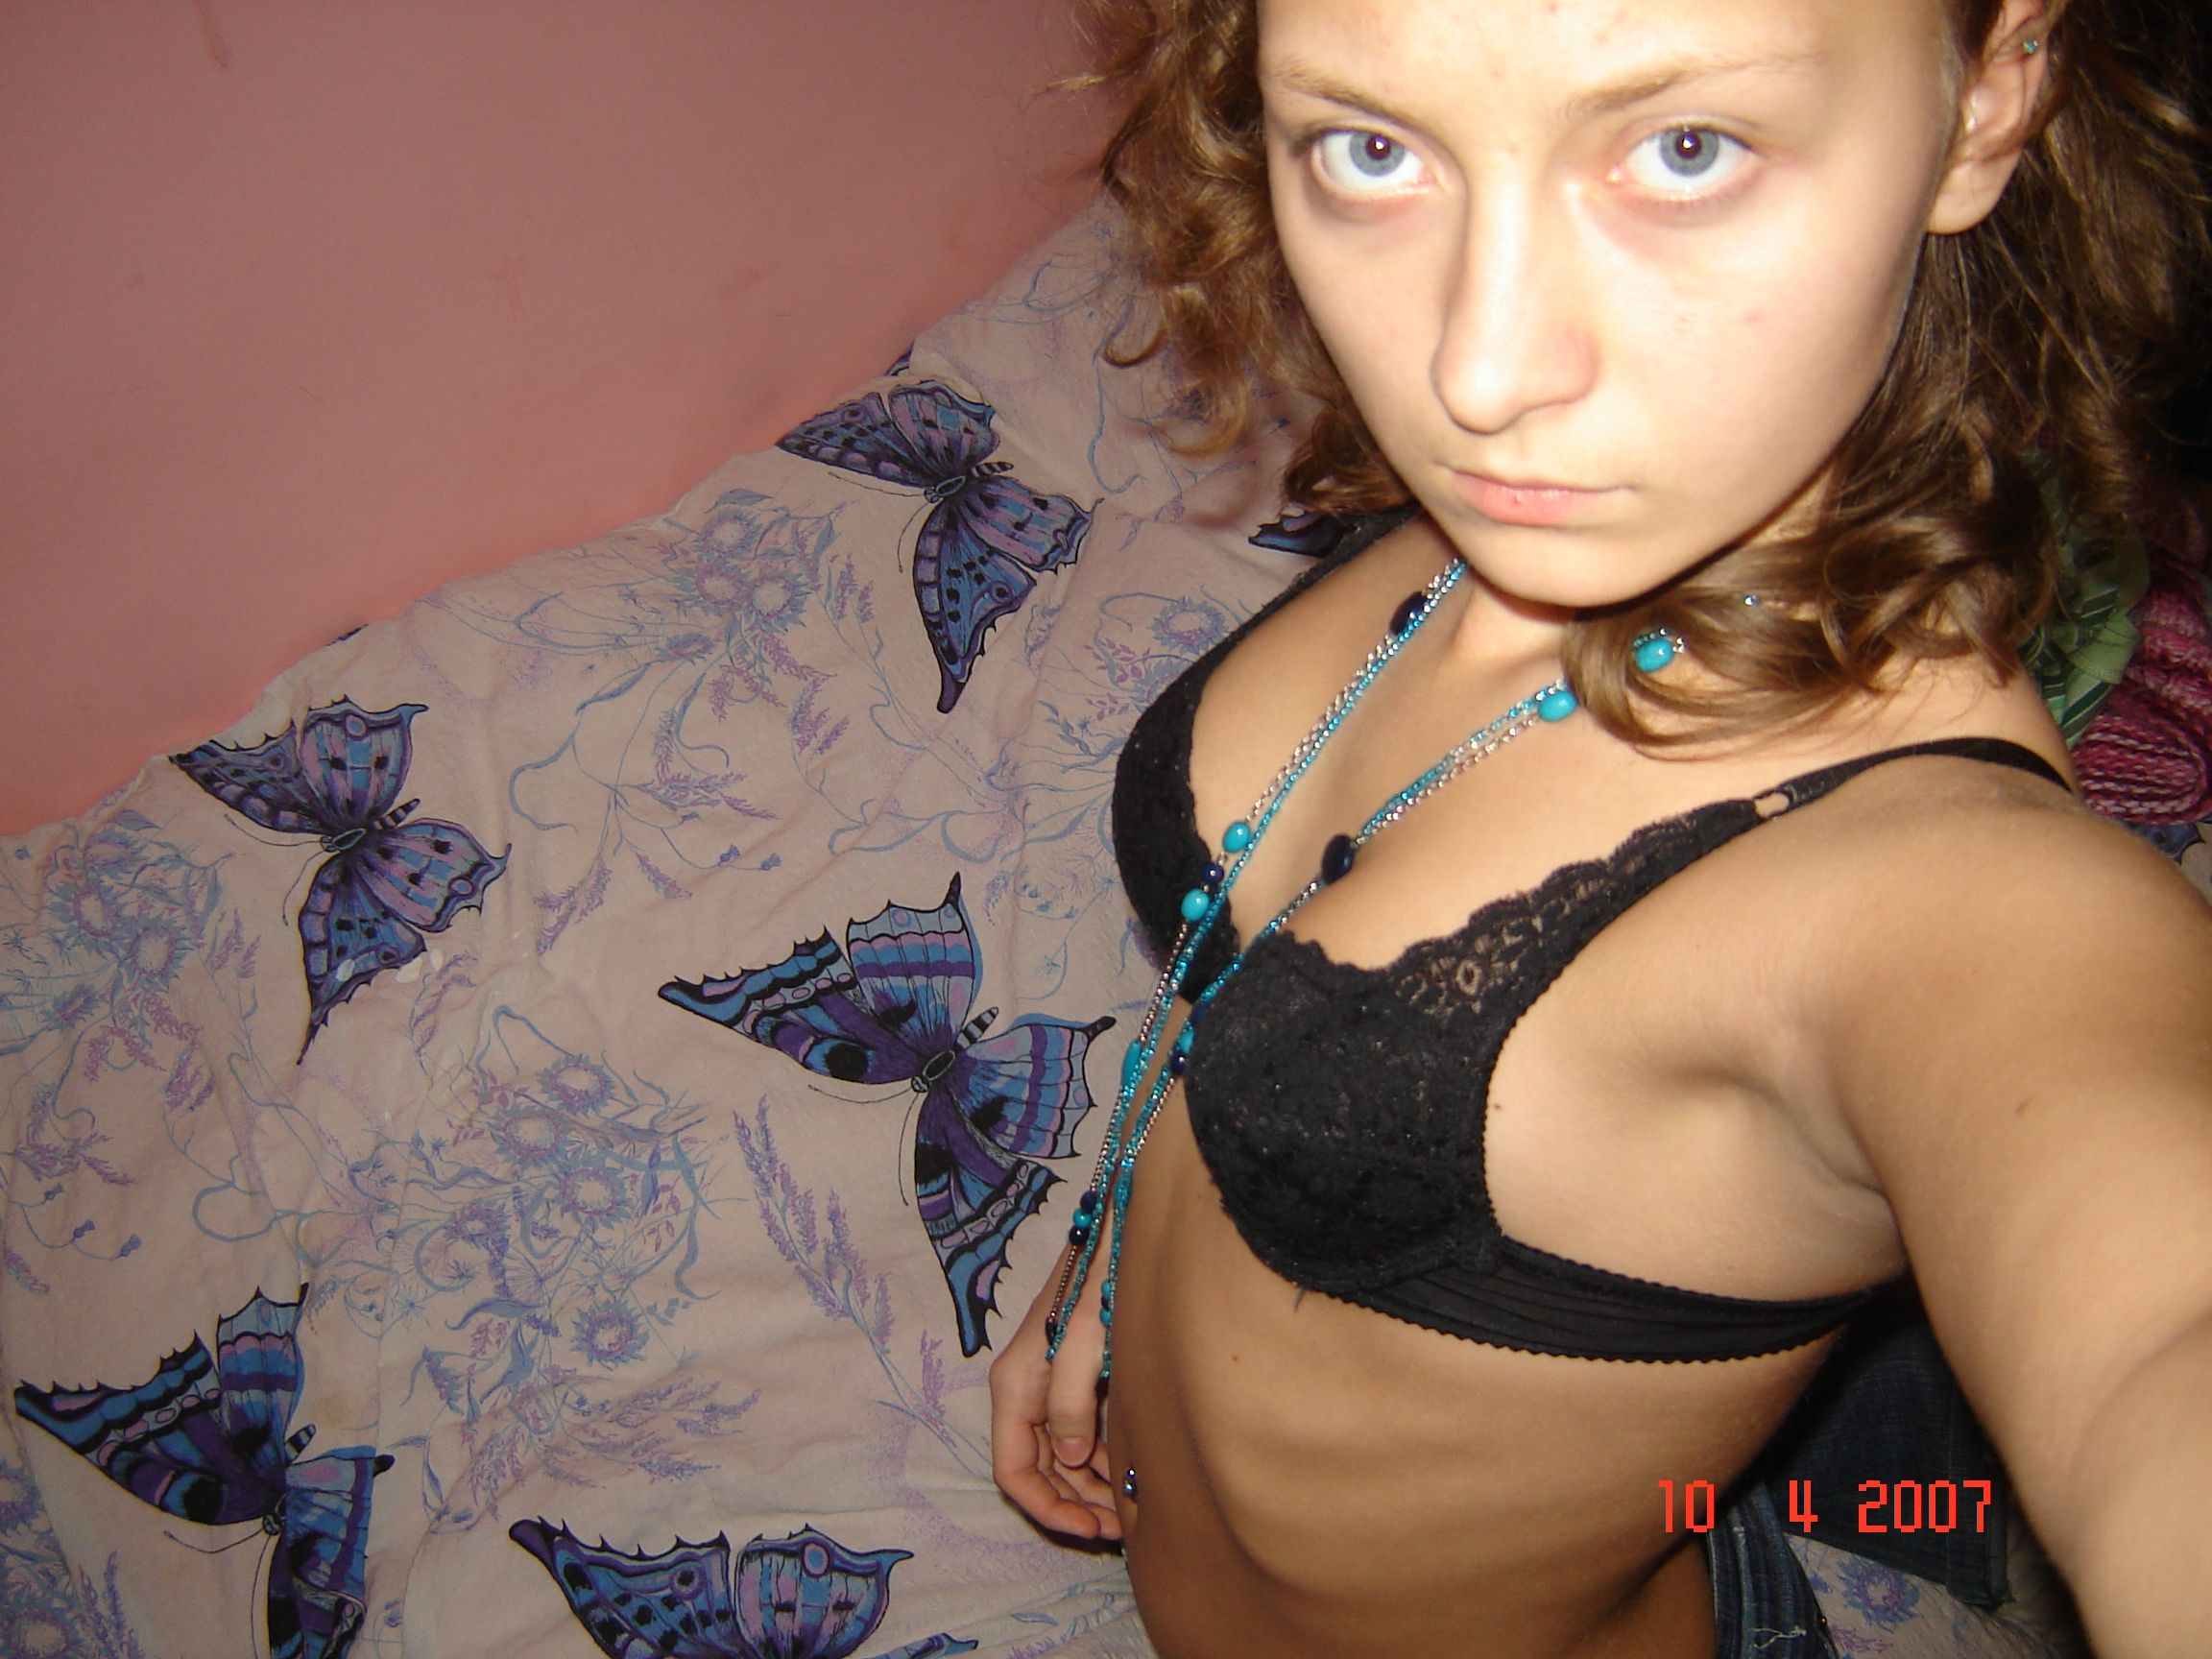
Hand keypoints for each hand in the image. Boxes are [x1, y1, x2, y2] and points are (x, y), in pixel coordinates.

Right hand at [990, 1248, 1122, 1541]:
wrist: (1114, 1233)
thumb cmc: (1098, 1282)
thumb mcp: (1085, 1343)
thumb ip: (1071, 1404)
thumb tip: (1072, 1458)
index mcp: (1014, 1388)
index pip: (1012, 1472)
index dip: (1047, 1508)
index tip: (1089, 1529)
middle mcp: (1022, 1391)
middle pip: (1036, 1470)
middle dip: (1072, 1504)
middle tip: (1119, 1529)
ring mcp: (1046, 1385)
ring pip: (1056, 1458)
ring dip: (1085, 1489)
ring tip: (1126, 1510)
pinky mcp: (1071, 1377)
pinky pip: (1074, 1435)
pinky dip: (1096, 1461)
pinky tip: (1126, 1470)